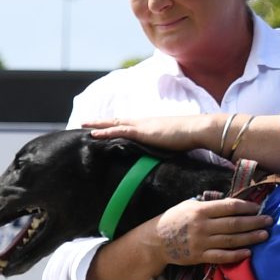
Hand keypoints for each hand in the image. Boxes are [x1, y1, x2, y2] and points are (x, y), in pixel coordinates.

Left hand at [80, 112, 226, 151]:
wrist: (197, 130)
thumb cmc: (189, 138)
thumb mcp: (172, 144)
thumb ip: (164, 148)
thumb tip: (162, 158)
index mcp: (149, 126)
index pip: (127, 124)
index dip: (114, 125)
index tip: (102, 126)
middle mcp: (143, 123)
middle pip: (116, 121)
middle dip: (100, 122)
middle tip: (85, 123)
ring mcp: (141, 126)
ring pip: (114, 124)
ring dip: (97, 124)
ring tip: (83, 125)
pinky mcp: (142, 131)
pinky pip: (119, 131)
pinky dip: (105, 132)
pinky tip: (93, 134)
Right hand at [146, 194, 268, 266]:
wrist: (156, 240)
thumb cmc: (174, 219)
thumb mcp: (189, 205)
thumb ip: (209, 204)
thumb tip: (231, 203)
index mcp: (201, 210)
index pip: (229, 207)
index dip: (246, 207)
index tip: (258, 207)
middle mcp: (203, 226)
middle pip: (234, 224)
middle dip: (254, 222)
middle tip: (269, 221)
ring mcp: (202, 242)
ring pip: (231, 240)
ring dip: (250, 237)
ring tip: (264, 235)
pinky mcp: (200, 256)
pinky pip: (221, 256)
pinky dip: (236, 255)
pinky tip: (249, 252)